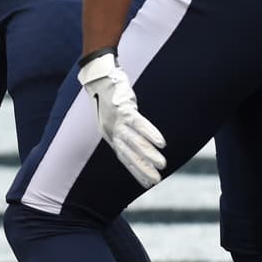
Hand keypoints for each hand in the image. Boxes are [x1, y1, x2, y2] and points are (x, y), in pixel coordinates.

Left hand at [78, 50, 166, 188]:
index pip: (124, 157)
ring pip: (134, 141)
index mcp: (110, 134)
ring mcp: (117, 120)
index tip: (148, 183)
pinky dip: (149, 133)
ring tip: (162, 164)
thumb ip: (121, 130)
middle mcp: (112, 130)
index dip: (135, 171)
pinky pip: (138, 123)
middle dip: (142, 168)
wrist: (99, 78)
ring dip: (148, 154)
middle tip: (156, 180)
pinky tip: (161, 143)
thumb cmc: (107, 98)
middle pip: (128, 153)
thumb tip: (134, 142)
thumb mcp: (110, 117)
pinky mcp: (123, 108)